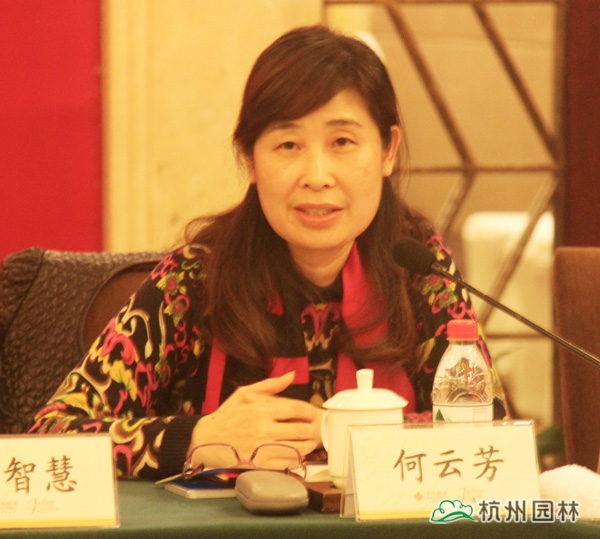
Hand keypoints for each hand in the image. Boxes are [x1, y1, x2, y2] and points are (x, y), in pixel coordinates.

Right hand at [188, 372, 322, 469]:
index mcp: (262, 409)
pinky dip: (296, 459)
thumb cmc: (227, 414)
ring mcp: (262, 448)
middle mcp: (264, 429)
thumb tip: (291, 375)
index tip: (312, 413)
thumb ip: (270, 385)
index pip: (296, 409)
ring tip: (309, 441)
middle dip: (312, 429)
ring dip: (308, 445)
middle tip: (315, 428)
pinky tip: (297, 454)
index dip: (309, 411)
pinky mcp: (260, 464)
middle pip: (300, 430)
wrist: (206, 440)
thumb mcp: (245, 393)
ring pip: (297, 449)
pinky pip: (286, 463)